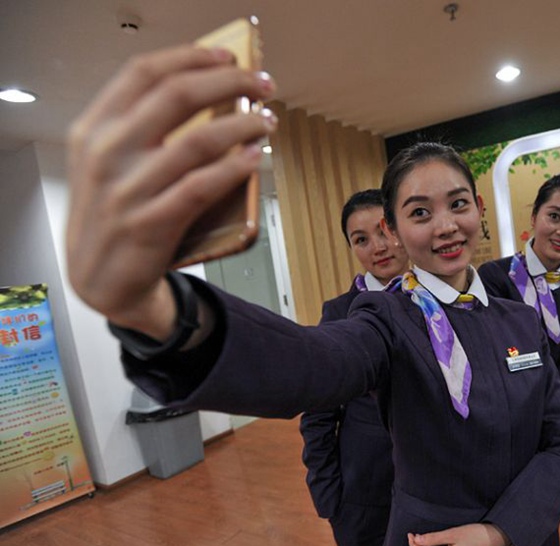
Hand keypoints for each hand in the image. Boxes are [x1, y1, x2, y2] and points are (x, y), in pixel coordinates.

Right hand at [66, 44, 276, 337]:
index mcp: (95, 129)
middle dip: (229, 82)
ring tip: (268, 121)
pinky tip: (255, 157)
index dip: (191, 57)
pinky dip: (235, 167)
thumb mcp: (109, 163)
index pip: (143, 72)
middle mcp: (107, 153)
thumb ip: (140, 128)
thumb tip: (205, 91)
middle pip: (177, 95)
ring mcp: (128, 190)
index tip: (227, 55)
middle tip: (262, 83)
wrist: (100, 280)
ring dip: (243, 125)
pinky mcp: (152, 223)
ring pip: (198, 140)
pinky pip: (203, 185)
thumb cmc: (114, 214)